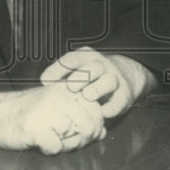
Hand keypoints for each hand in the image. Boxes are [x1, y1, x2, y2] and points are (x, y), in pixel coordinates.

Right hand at [0, 81, 105, 154]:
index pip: (97, 111)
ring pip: (76, 138)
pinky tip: (38, 142)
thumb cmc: (27, 114)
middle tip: (65, 142)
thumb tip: (103, 132)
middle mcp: (59, 96)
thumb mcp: (56, 109)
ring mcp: (47, 110)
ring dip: (66, 147)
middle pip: (90, 127)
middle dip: (81, 141)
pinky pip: (55, 148)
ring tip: (52, 142)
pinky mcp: (34, 126)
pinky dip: (48, 150)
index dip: (95, 128)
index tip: (81, 134)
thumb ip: (79, 116)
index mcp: (66, 89)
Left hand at [40, 48, 156, 119]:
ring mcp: (115, 79)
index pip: (72, 59)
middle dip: (81, 77)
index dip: (58, 69)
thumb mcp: (77, 70)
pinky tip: (103, 112)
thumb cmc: (90, 77)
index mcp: (86, 57)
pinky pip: (120, 100)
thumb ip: (62, 75)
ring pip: (108, 81)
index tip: (45, 81)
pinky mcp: (125, 94)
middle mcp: (101, 65)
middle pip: (93, 67)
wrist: (125, 77)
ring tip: (87, 96)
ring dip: (98, 88)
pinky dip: (112, 106)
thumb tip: (44, 83)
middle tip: (70, 88)